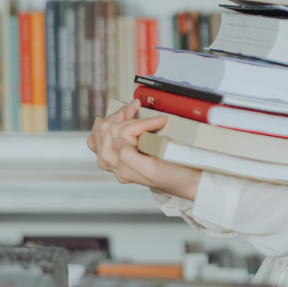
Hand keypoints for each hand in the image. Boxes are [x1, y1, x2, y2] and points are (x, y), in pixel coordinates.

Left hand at [87, 99, 201, 200]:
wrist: (187, 181)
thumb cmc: (175, 176)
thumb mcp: (153, 169)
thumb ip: (129, 157)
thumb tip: (118, 141)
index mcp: (123, 168)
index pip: (123, 133)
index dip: (142, 122)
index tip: (160, 119)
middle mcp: (116, 166)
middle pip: (109, 130)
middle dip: (124, 113)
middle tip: (139, 105)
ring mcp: (117, 161)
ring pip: (103, 131)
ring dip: (116, 115)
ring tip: (131, 108)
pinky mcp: (120, 156)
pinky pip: (101, 140)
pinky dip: (106, 126)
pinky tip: (115, 120)